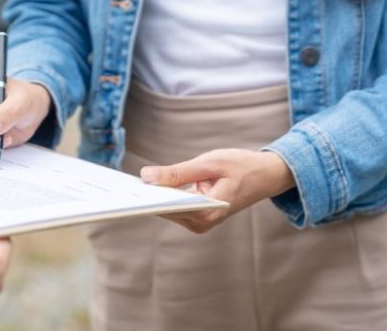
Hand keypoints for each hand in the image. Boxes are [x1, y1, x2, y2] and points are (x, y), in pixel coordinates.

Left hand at [140, 149, 294, 233]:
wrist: (266, 175)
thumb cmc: (241, 166)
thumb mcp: (209, 163)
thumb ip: (177, 172)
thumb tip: (146, 176)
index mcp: (206, 212)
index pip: (166, 207)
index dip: (145, 198)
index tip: (125, 191)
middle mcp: (201, 223)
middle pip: (163, 209)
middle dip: (145, 195)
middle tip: (120, 185)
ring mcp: (199, 221)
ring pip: (166, 208)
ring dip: (152, 194)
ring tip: (129, 183)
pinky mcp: (197, 215)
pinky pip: (174, 205)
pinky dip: (163, 193)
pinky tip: (148, 182)